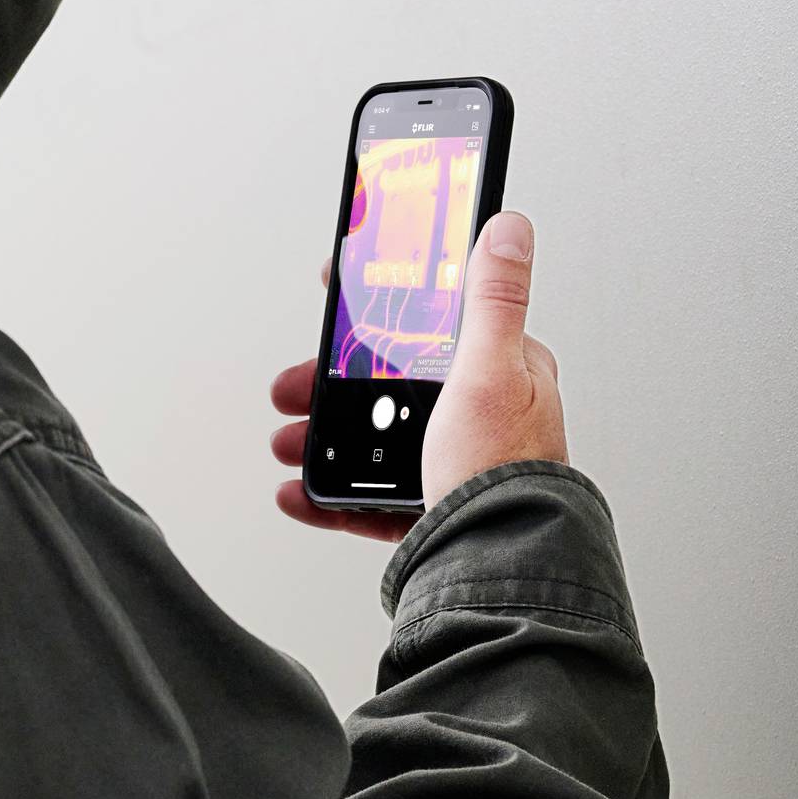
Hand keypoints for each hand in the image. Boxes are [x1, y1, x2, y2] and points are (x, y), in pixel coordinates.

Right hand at [269, 213, 567, 542]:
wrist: (500, 571)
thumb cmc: (505, 474)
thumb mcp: (490, 371)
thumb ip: (493, 299)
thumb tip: (509, 227)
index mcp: (502, 371)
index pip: (434, 320)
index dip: (380, 307)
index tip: (338, 297)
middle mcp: (483, 415)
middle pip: (391, 384)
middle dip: (331, 384)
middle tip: (292, 386)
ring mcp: (456, 464)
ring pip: (376, 440)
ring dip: (321, 438)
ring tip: (288, 442)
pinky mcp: (435, 513)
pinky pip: (371, 499)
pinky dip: (330, 496)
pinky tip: (301, 492)